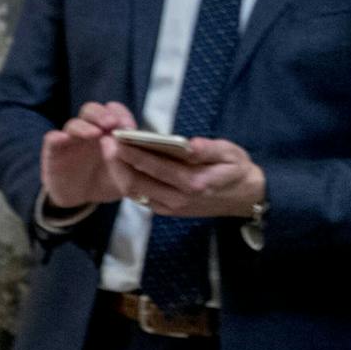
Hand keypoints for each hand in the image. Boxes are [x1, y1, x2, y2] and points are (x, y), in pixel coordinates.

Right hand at [41, 100, 137, 208]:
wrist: (81, 198)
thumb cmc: (107, 180)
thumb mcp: (127, 175)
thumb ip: (133, 164)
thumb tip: (141, 155)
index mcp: (109, 131)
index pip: (113, 112)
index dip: (121, 114)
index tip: (129, 126)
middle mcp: (89, 130)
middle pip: (92, 111)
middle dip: (102, 114)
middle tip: (112, 124)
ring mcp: (70, 139)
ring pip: (74, 124)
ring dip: (84, 126)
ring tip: (94, 133)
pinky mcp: (53, 151)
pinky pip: (52, 139)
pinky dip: (57, 137)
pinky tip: (62, 138)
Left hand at [105, 135, 264, 217]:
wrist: (245, 198)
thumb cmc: (237, 171)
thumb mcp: (231, 154)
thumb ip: (209, 149)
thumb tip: (189, 144)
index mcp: (194, 183)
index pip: (155, 167)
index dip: (133, 153)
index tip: (117, 138)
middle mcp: (179, 199)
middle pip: (137, 182)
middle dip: (117, 162)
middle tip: (105, 142)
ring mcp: (171, 208)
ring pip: (134, 192)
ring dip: (117, 172)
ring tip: (108, 152)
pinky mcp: (167, 211)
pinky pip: (140, 198)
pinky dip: (126, 182)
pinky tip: (119, 167)